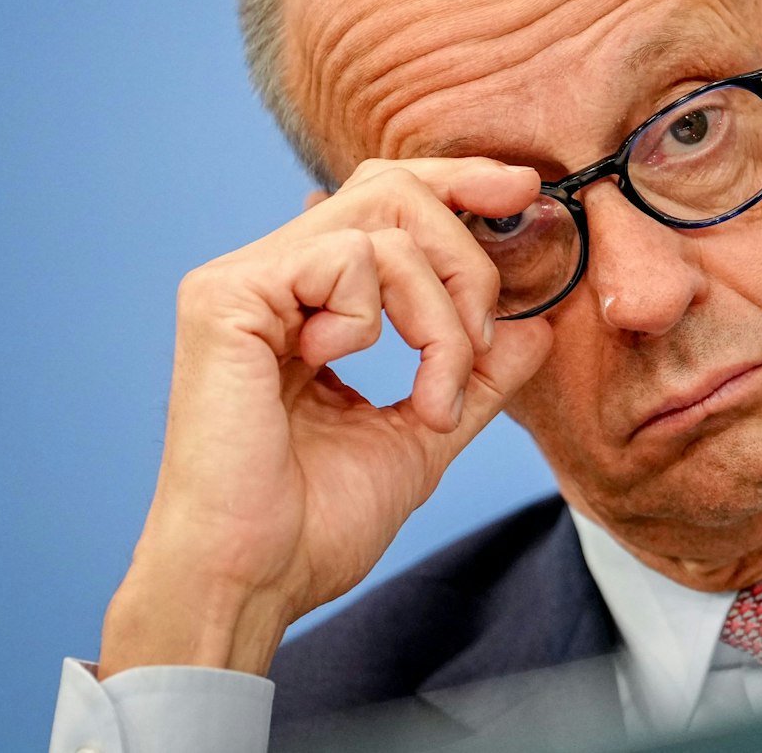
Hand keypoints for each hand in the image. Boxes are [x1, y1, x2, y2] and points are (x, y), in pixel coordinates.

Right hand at [97, 158, 554, 676]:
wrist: (254, 579)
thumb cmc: (315, 524)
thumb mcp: (424, 434)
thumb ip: (476, 375)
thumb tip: (536, 327)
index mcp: (307, 302)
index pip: (384, 199)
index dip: (456, 182)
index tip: (522, 190)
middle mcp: (269, 277)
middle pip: (393, 192)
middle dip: (467, 259)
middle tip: (475, 344)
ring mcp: (242, 282)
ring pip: (387, 230)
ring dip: (438, 317)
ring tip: (431, 396)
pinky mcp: (225, 298)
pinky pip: (345, 258)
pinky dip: (377, 319)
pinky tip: (346, 371)